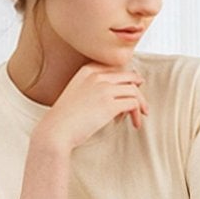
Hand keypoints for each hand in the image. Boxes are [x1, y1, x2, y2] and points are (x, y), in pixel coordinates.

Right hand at [33, 62, 147, 153]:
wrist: (56, 130)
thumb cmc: (65, 118)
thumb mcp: (76, 94)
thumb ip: (93, 89)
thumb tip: (116, 97)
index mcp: (87, 71)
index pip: (116, 69)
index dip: (127, 80)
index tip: (131, 91)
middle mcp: (96, 76)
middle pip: (129, 77)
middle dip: (138, 91)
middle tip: (143, 106)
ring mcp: (103, 89)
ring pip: (134, 90)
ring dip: (141, 105)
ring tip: (140, 117)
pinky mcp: (109, 104)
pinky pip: (133, 104)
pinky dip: (137, 114)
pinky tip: (135, 124)